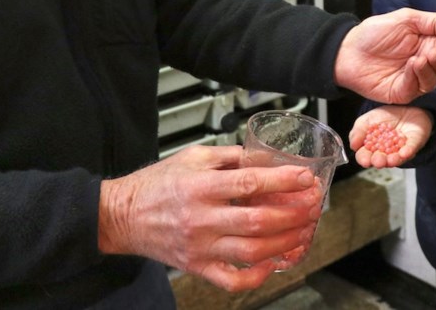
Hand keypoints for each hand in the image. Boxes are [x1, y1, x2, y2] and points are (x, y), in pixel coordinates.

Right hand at [98, 145, 323, 291]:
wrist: (122, 214)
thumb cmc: (157, 183)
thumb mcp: (193, 157)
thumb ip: (229, 156)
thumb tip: (263, 155)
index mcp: (201, 187)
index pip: (249, 183)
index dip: (282, 180)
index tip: (304, 177)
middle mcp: (202, 218)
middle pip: (257, 221)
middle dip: (293, 214)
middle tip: (313, 204)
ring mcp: (200, 246)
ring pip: (252, 251)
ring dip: (285, 242)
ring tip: (305, 230)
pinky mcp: (197, 266)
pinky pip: (231, 279)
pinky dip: (256, 276)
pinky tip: (272, 263)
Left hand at [334, 8, 435, 103]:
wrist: (348, 50)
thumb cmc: (374, 33)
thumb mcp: (407, 18)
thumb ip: (435, 22)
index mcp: (426, 43)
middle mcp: (423, 62)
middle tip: (433, 49)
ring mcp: (413, 78)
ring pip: (435, 79)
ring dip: (432, 68)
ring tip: (421, 57)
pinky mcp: (403, 92)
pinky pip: (418, 88)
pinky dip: (418, 76)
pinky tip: (411, 65)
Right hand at [349, 106, 432, 167]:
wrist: (405, 106)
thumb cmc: (385, 116)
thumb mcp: (367, 120)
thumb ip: (358, 131)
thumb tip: (353, 146)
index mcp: (372, 147)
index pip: (365, 156)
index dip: (364, 159)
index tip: (365, 160)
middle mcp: (386, 152)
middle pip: (381, 160)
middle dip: (379, 161)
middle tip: (378, 160)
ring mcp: (400, 148)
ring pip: (397, 158)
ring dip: (393, 160)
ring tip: (391, 160)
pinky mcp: (414, 143)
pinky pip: (411, 148)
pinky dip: (408, 151)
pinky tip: (404, 152)